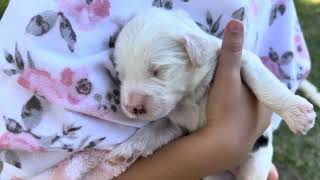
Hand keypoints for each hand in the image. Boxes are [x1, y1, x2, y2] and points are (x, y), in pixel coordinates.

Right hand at [204, 20, 271, 155]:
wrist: (220, 148)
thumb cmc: (226, 110)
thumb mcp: (227, 77)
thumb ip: (231, 51)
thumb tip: (236, 22)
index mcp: (265, 97)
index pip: (254, 77)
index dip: (239, 70)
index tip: (224, 68)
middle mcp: (264, 113)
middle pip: (248, 92)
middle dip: (235, 85)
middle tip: (217, 81)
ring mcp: (254, 128)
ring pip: (243, 106)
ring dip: (232, 100)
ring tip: (215, 97)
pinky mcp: (242, 139)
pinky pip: (237, 120)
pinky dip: (229, 114)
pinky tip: (219, 114)